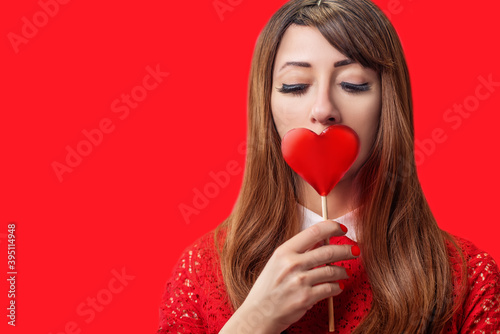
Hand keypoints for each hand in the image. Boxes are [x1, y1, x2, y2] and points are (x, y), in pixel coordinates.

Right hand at [235, 220, 358, 332]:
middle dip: (346, 249)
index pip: (314, 232)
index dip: (332, 227)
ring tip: (344, 272)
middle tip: (355, 250)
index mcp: (284, 251)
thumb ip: (298, 251)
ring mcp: (299, 281)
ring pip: (332, 271)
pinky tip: (337, 287)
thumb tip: (322, 240)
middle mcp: (292, 263)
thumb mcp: (277, 263)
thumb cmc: (269, 287)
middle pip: (328, 251)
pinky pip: (330, 289)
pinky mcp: (306, 298)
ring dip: (342, 271)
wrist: (258, 313)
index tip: (342, 229)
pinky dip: (337, 287)